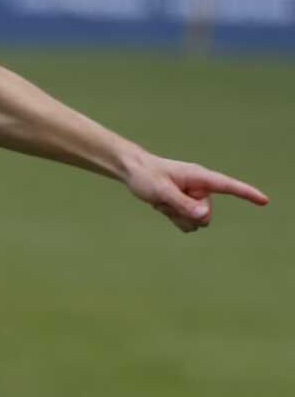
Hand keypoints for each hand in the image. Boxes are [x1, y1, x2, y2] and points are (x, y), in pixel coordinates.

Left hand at [123, 153, 269, 231]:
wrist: (133, 172)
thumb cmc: (147, 175)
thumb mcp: (162, 191)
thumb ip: (183, 204)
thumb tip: (204, 216)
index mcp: (200, 177)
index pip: (229, 186)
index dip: (247, 194)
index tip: (264, 201)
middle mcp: (201, 188)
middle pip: (205, 215)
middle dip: (186, 214)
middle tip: (165, 200)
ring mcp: (194, 198)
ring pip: (196, 222)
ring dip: (177, 216)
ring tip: (162, 201)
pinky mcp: (186, 206)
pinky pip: (187, 224)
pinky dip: (174, 218)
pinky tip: (162, 207)